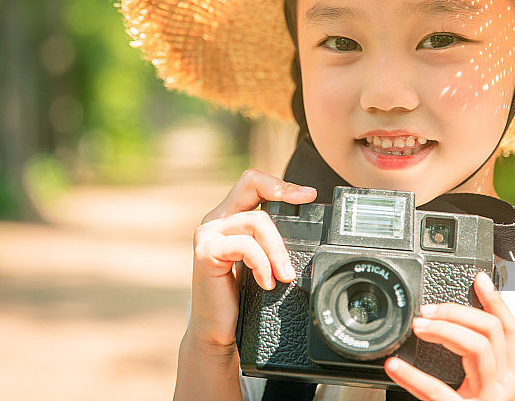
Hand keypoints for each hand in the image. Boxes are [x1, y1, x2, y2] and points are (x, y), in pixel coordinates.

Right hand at [185, 170, 316, 349]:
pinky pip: (245, 246)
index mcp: (230, 218)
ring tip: (284, 275)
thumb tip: (307, 233)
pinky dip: (262, 264)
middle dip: (282, 192)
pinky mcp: (205, 252)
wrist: (218, 332)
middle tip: (307, 201)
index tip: (308, 194)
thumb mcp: (261, 264)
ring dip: (278, 249)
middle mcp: (216, 220)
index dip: (279, 182)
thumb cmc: (241, 299)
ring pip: (256, 220)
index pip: (251, 182)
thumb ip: (270, 243)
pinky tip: (266, 282)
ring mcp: (208, 234)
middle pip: (251, 184)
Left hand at [384, 272, 514, 399]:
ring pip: (477, 348)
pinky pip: (440, 390)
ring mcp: (490, 400)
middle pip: (492, 332)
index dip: (496, 301)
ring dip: (443, 331)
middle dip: (458, 312)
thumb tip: (444, 322)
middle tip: (427, 310)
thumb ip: (467, 358)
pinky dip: (413, 376)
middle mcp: (504, 386)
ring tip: (417, 328)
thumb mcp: (474, 385)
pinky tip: (395, 367)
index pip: (510, 330)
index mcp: (505, 376)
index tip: (478, 278)